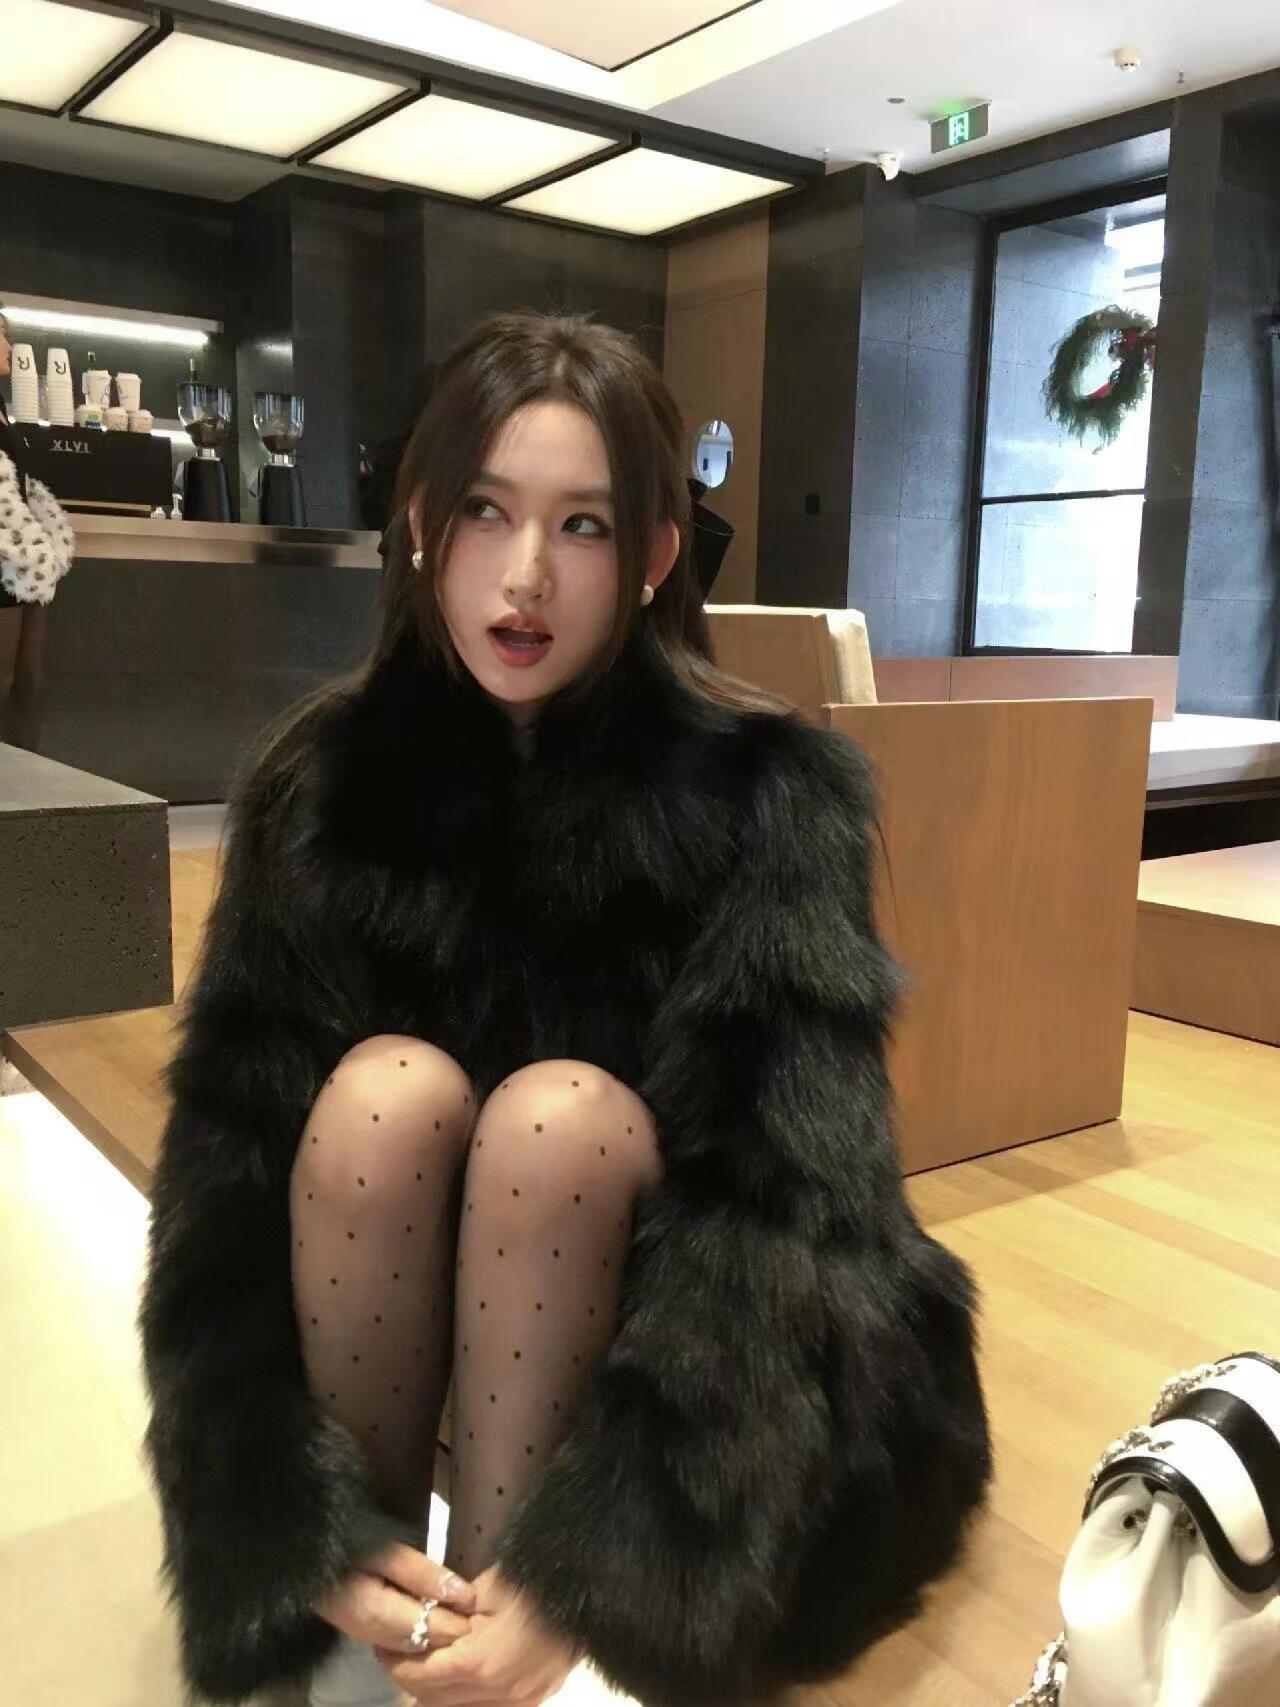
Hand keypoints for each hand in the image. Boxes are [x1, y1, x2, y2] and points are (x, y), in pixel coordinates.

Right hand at [315, 1541, 476, 1657]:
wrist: (302, 1545)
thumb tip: (464, 1595)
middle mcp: (370, 1636)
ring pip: (412, 1645)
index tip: (481, 1604)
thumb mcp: (386, 1549)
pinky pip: (398, 1640)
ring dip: (437, 1632)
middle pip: (424, 1643)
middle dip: (452, 1631)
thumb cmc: (346, 1539)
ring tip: (459, 1611)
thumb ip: (423, 1574)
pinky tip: (430, 1612)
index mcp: (377, 1615)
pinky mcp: (359, 1629)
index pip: (433, 1631)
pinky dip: (419, 1630)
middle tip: (479, 1613)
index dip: (460, 1621)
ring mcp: (362, 1636)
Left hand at [375, 1563, 578, 1703]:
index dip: (397, 1663)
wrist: (588, 1583)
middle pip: (437, 1701)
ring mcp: (522, 1701)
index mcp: (479, 1665)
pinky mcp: (538, 1696)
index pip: (420, 1678)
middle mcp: (498, 1695)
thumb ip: (452, 1614)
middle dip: (414, 1680)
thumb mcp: (486, 1589)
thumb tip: (431, 1623)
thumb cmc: (533, 1578)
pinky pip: (492, 1706)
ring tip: (432, 1664)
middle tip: (402, 1653)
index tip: (384, 1646)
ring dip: (442, 1693)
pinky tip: (466, 1676)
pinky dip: (472, 1697)